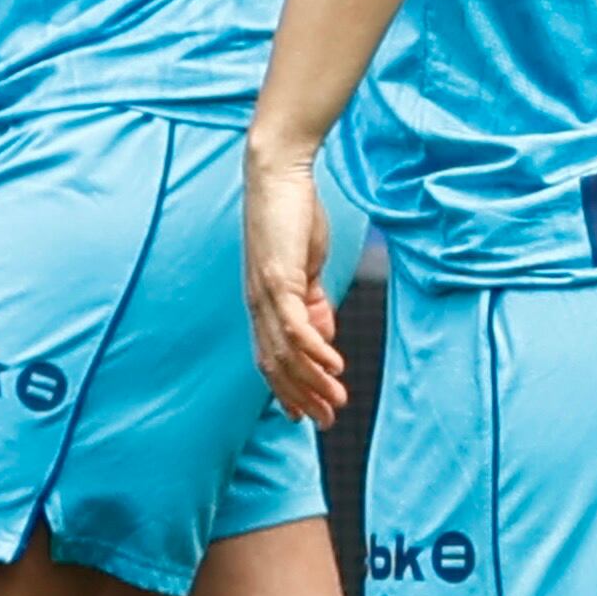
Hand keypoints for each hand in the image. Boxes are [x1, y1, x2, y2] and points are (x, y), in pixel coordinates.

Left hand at [241, 141, 342, 426]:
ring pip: (285, 351)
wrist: (277, 173)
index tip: (308, 416)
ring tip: (338, 400)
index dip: (287, 389)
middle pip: (275, 363)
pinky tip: (335, 365)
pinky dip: (314, 350)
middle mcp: (257, 302)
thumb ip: (312, 302)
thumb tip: (323, 337)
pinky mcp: (277, 277)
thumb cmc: (292, 215)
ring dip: (313, 380)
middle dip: (302, 396)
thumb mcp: (305, 267)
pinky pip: (294, 325)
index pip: (270, 357)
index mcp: (262, 302)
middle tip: (327, 422)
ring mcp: (264, 291)